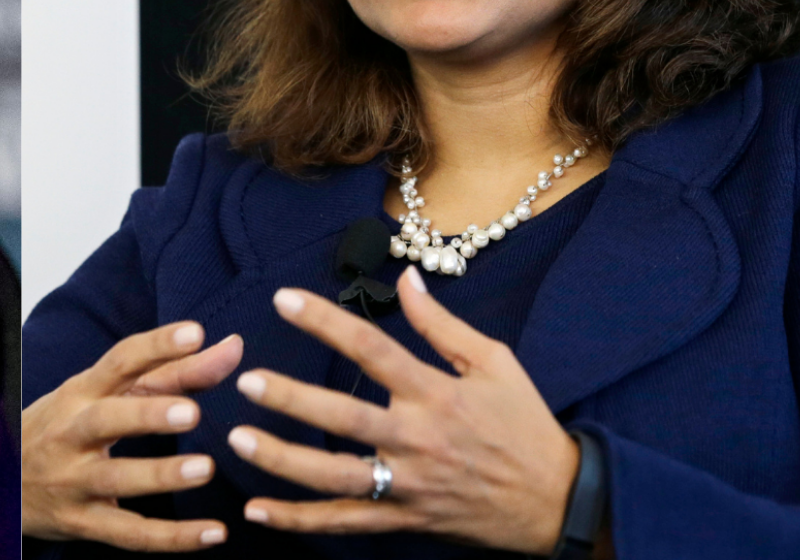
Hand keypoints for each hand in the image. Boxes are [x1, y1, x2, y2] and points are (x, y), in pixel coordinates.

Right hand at [23, 321, 244, 549]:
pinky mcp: (82, 523)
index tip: (195, 333)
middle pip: (105, 420)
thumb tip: (232, 348)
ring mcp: (73, 481)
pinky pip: (129, 534)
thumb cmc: (66, 427)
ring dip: (159, 475)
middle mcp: (72, 433)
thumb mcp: (105, 395)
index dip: (155, 346)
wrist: (3, 481)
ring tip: (204, 468)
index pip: (118, 362)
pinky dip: (172, 538)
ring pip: (115, 480)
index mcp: (81, 393)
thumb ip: (173, 372)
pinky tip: (213, 534)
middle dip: (147, 415)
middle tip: (191, 412)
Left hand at [227, 267, 577, 552]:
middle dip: (293, 399)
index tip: (284, 300)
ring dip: (284, 461)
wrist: (559, 501)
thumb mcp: (494, 362)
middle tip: (249, 381)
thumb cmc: (525, 424)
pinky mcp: (406, 520)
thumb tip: (405, 277)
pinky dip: (300, 520)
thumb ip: (441, 323)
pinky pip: (346, 522)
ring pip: (337, 476)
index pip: (373, 349)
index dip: (327, 322)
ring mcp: (410, 485)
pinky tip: (258, 511)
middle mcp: (420, 439)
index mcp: (438, 394)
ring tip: (240, 440)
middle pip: (346, 419)